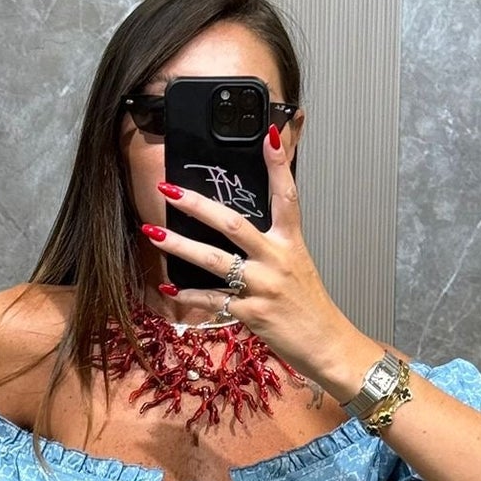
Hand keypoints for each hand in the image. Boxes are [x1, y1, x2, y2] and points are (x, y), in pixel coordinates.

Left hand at [144, 126, 351, 379]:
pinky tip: (168, 289)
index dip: (278, 165)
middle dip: (198, 205)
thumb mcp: (299, 266)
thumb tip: (246, 231)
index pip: (286, 196)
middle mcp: (277, 260)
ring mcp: (263, 287)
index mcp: (291, 244)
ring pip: (215, 261)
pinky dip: (189, 296)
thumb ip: (275, 244)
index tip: (266, 134)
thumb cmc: (309, 307)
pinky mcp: (252, 313)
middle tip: (169, 188)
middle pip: (233, 224)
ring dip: (180, 245)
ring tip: (153, 232)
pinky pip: (213, 301)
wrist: (327, 345)